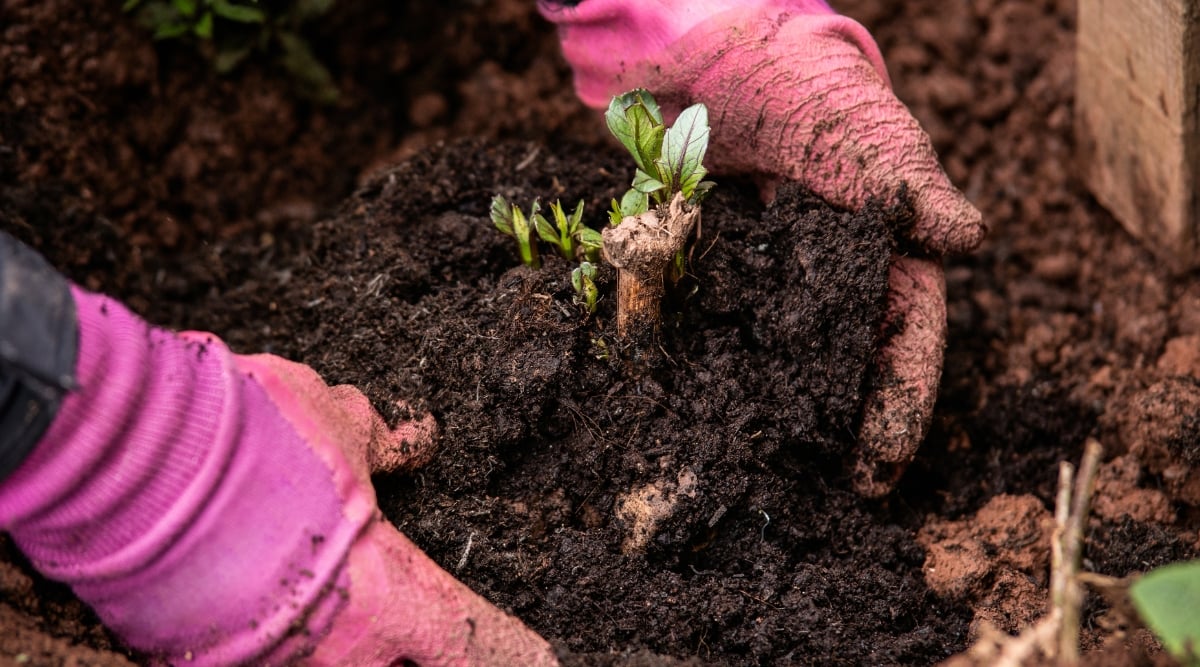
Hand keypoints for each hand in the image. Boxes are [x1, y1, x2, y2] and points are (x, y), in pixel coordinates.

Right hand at [0, 283, 555, 664]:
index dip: (516, 652)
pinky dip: (278, 633)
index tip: (544, 658)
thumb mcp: (338, 424)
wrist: (134, 458)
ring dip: (341, 635)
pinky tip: (265, 594)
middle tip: (407, 615)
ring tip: (323, 581)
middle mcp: (337, 650)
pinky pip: (265, 657)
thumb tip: (418, 439)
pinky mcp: (205, 664)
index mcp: (389, 595)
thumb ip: (384, 442)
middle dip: (413, 646)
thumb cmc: (253, 436)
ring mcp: (268, 665)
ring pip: (330, 663)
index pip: (474, 642)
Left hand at [540, 0, 984, 494]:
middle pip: (833, 372)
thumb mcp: (866, 134)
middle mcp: (821, 287)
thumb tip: (964, 239)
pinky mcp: (696, 274)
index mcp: (880, 263)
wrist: (724, 61)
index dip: (895, 411)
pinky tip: (666, 400)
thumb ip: (905, 186)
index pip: (903, 346)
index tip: (876, 473)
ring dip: (752, 415)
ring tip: (738, 472)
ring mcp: (757, 286)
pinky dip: (680, 360)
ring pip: (761, 361)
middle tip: (805, 502)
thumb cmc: (815, 93)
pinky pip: (688, 325)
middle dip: (823, 436)